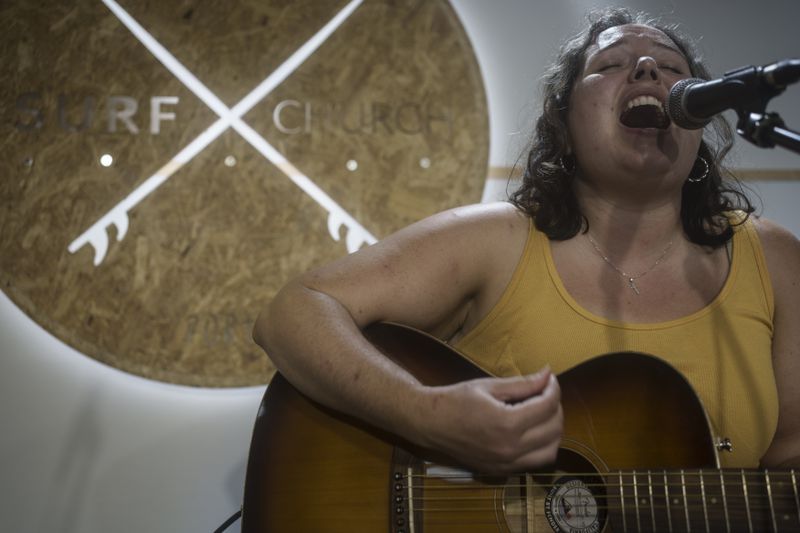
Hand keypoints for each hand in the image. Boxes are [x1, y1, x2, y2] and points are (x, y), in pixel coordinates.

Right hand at [415, 368, 562, 474]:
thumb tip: (548, 374)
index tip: (549, 379)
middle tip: (545, 393)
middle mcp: (511, 448)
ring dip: (552, 431)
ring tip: (541, 414)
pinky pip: (534, 462)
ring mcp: (507, 463)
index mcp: (507, 423)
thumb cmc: (456, 400)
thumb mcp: (489, 387)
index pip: (548, 406)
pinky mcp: (502, 471)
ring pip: (550, 451)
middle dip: (556, 407)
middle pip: (554, 429)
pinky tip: (530, 431)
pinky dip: (541, 447)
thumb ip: (522, 384)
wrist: (430, 424)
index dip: (553, 389)